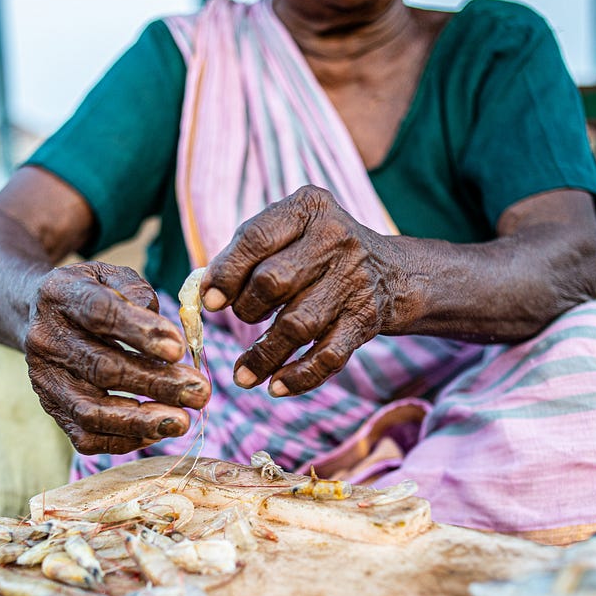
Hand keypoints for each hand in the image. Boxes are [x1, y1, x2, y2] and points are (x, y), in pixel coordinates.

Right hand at [23, 261, 210, 454]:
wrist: (37, 312)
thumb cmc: (91, 293)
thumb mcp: (110, 275)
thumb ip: (137, 292)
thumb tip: (164, 331)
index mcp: (60, 295)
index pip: (99, 313)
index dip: (140, 332)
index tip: (179, 349)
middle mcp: (45, 339)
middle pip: (102, 368)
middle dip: (157, 383)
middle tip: (200, 391)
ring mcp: (44, 380)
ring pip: (91, 411)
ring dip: (141, 420)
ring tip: (183, 421)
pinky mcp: (51, 409)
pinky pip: (85, 437)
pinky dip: (124, 439)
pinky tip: (157, 431)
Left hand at [202, 185, 409, 396]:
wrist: (392, 273)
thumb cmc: (318, 253)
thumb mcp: (289, 234)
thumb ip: (246, 255)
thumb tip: (204, 294)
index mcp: (308, 207)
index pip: (256, 238)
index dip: (227, 273)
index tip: (209, 301)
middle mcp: (336, 238)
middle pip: (273, 281)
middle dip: (247, 309)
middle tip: (242, 319)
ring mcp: (354, 280)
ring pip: (297, 325)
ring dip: (264, 356)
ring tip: (243, 375)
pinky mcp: (366, 319)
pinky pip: (329, 356)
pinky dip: (299, 377)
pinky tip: (276, 387)